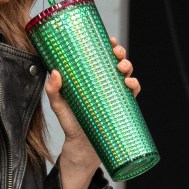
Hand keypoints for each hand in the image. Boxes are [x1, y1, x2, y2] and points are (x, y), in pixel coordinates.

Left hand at [49, 43, 136, 164]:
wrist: (82, 148)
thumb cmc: (71, 124)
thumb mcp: (59, 106)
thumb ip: (54, 91)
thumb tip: (55, 72)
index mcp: (92, 80)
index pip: (102, 59)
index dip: (108, 47)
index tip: (108, 39)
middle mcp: (106, 86)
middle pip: (118, 64)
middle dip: (121, 54)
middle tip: (116, 53)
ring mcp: (115, 97)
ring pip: (128, 75)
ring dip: (128, 67)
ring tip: (122, 68)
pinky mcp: (122, 108)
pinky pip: (133, 94)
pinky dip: (134, 86)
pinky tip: (130, 83)